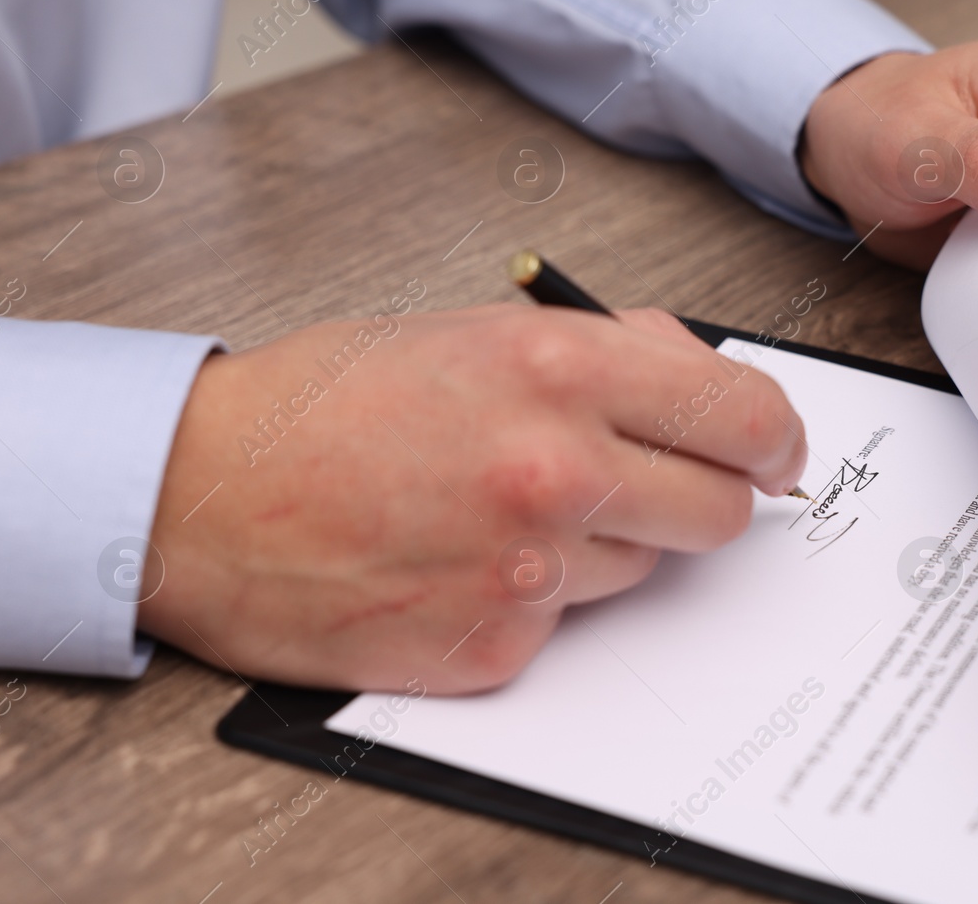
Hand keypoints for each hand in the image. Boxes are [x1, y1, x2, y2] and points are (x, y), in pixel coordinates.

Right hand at [139, 305, 806, 692]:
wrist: (202, 493)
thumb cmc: (327, 404)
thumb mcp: (476, 330)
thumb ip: (609, 349)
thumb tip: (703, 379)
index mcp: (561, 370)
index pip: (745, 418)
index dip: (775, 440)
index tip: (773, 454)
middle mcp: (557, 470)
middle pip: (722, 512)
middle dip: (699, 497)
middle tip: (648, 483)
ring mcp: (528, 569)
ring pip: (646, 572)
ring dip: (606, 547)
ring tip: (507, 511)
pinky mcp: (494, 647)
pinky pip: (570, 625)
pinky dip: (540, 601)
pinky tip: (465, 561)